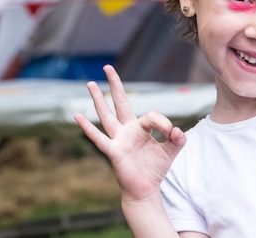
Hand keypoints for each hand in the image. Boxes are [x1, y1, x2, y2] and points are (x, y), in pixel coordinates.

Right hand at [74, 64, 186, 202]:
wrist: (146, 189)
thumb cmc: (156, 168)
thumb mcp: (172, 150)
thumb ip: (178, 139)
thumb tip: (178, 130)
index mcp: (140, 128)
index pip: (151, 115)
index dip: (164, 122)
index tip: (173, 133)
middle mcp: (126, 130)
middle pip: (120, 102)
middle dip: (115, 84)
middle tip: (107, 67)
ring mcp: (118, 139)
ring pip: (106, 115)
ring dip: (98, 99)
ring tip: (89, 83)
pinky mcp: (113, 152)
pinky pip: (99, 138)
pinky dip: (88, 128)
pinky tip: (77, 116)